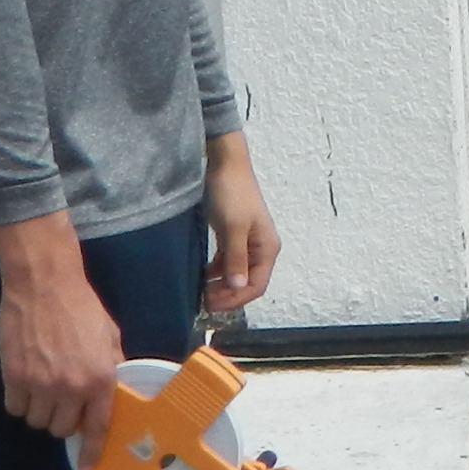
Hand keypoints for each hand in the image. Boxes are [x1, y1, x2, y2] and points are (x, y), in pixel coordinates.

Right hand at [0, 241, 125, 448]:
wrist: (43, 285)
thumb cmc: (81, 308)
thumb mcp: (109, 337)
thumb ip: (111, 367)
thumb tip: (111, 393)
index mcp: (100, 380)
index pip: (96, 428)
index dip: (91, 452)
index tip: (88, 468)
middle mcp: (71, 388)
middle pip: (60, 429)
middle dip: (62, 419)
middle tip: (62, 399)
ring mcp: (40, 384)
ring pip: (36, 420)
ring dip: (39, 410)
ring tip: (42, 386)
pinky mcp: (13, 376)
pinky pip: (14, 407)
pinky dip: (18, 400)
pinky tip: (24, 380)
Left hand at [204, 136, 279, 313]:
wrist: (225, 165)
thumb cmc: (232, 195)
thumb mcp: (234, 228)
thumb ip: (236, 259)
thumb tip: (238, 287)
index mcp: (267, 248)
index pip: (256, 285)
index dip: (236, 299)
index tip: (212, 304)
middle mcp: (260, 249)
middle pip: (247, 282)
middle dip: (228, 295)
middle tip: (203, 301)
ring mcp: (246, 243)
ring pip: (236, 274)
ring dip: (221, 285)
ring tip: (201, 291)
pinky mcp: (233, 236)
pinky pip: (227, 262)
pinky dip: (216, 271)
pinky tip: (201, 275)